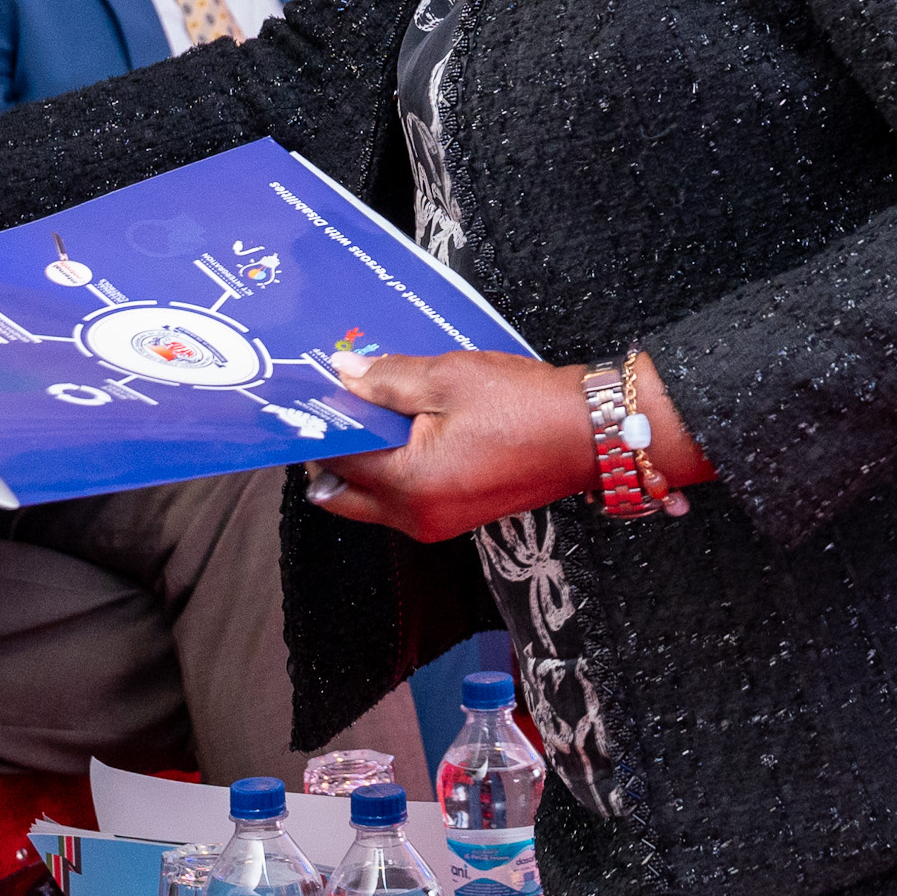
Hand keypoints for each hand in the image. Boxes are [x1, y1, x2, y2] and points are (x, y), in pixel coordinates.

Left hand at [306, 352, 599, 542]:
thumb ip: (386, 380)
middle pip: (343, 493)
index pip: (337, 459)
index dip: (320, 425)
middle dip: (331, 452)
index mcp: (408, 485)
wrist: (588, 435)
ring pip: (372, 498)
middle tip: (333, 407)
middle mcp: (417, 517)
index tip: (308, 396)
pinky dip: (392, 468)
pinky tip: (402, 427)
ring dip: (363, 459)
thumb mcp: (447, 378)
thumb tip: (342, 373)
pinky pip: (404, 498)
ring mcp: (438, 522)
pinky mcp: (457, 516)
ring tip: (370, 409)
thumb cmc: (525, 406)